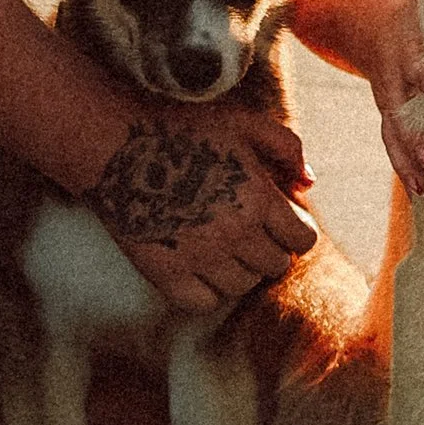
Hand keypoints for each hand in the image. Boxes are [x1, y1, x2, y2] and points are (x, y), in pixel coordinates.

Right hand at [85, 99, 319, 313]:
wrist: (115, 145)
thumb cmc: (181, 126)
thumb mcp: (241, 121)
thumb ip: (285, 146)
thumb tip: (309, 183)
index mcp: (258, 198)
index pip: (303, 239)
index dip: (296, 229)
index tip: (280, 220)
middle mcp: (235, 234)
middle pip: (275, 265)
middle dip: (269, 246)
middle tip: (249, 228)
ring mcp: (200, 259)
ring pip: (243, 286)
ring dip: (240, 268)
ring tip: (223, 244)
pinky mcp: (166, 275)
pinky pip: (204, 303)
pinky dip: (208, 291)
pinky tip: (200, 266)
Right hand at [358, 0, 423, 198]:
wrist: (374, 23)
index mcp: (406, 40)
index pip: (413, 55)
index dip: (422, 71)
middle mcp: (393, 73)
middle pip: (400, 105)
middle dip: (415, 132)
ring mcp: (387, 99)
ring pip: (392, 133)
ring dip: (407, 160)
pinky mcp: (386, 118)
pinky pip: (391, 146)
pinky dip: (404, 169)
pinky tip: (420, 195)